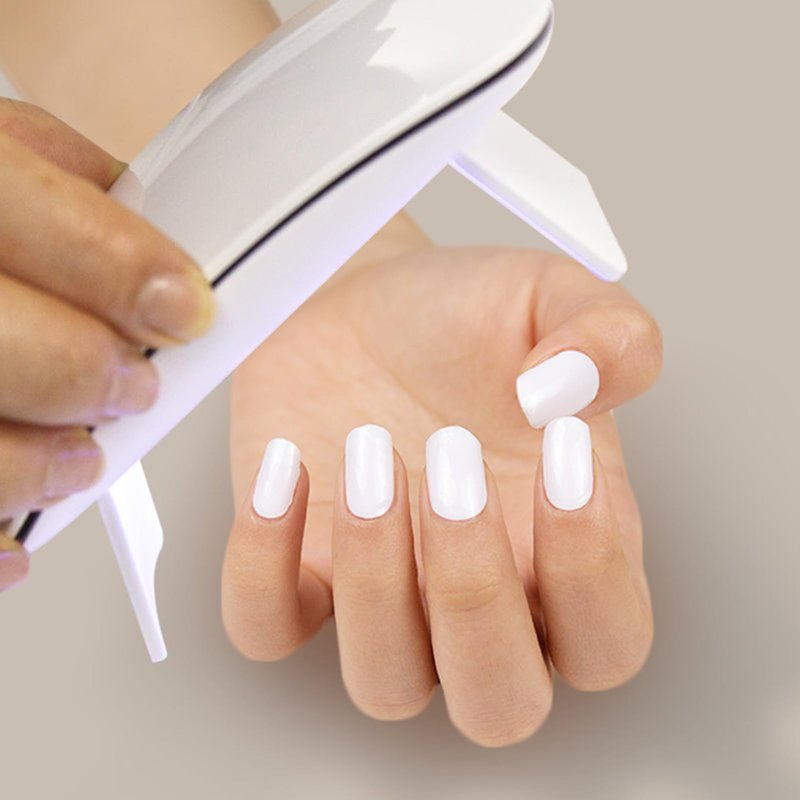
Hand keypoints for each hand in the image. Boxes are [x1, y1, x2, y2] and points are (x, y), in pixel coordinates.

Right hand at [0, 99, 214, 577]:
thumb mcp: (12, 160)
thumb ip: (82, 196)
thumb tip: (170, 254)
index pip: (26, 211)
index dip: (121, 268)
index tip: (187, 310)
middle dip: (86, 373)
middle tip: (134, 387)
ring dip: (37, 464)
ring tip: (78, 458)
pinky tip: (20, 531)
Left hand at [221, 227, 661, 746]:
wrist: (362, 300)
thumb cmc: (462, 314)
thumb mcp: (553, 297)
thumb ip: (608, 334)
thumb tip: (572, 392)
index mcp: (561, 549)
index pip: (607, 640)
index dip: (590, 570)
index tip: (559, 447)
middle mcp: (478, 595)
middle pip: (498, 703)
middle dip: (473, 592)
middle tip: (451, 457)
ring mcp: (384, 595)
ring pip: (386, 684)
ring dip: (376, 578)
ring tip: (369, 449)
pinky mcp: (295, 571)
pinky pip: (266, 629)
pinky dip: (262, 568)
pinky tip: (290, 466)